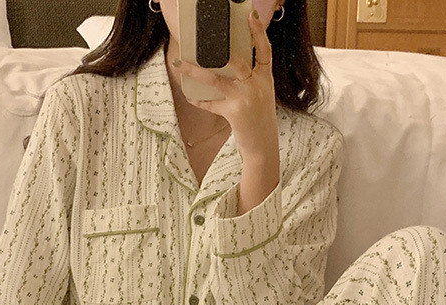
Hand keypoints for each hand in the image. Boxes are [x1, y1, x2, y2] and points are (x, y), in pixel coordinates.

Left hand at [173, 9, 277, 161]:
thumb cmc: (260, 120)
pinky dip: (199, 100)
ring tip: (180, 64)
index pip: (264, 51)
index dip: (258, 32)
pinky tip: (190, 97)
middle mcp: (257, 86)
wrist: (263, 146)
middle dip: (219, 50)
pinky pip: (210, 103)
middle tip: (204, 40)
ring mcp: (245, 98)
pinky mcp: (233, 112)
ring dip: (195, 72)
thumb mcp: (261, 95)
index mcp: (266, 79)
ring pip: (215, 79)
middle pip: (237, 61)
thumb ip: (248, 79)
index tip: (250, 16)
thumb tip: (225, 66)